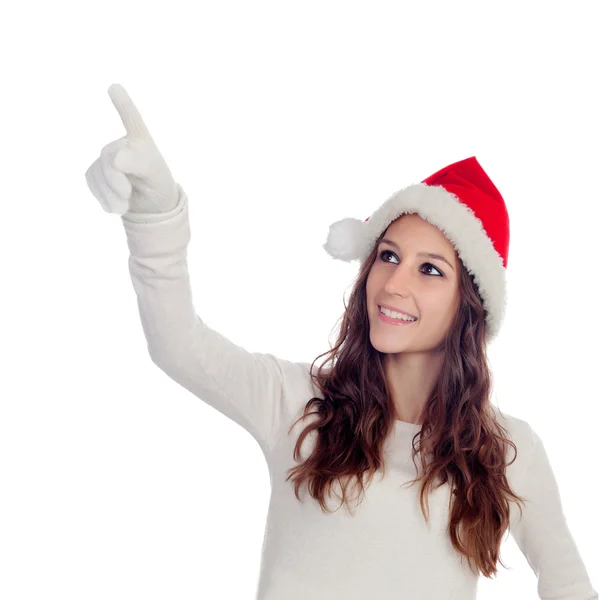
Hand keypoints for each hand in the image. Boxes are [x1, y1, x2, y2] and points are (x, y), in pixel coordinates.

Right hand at [85, 83, 178, 214]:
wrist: (150, 206)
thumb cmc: (158, 185)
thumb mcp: (156, 176)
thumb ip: (138, 163)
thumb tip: (115, 159)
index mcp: (141, 141)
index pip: (132, 120)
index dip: (123, 104)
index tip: (115, 87)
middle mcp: (121, 145)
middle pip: (109, 158)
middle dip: (116, 180)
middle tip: (127, 194)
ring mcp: (105, 158)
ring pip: (98, 174)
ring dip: (111, 195)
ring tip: (125, 203)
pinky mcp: (95, 172)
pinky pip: (92, 183)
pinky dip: (104, 198)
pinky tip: (116, 204)